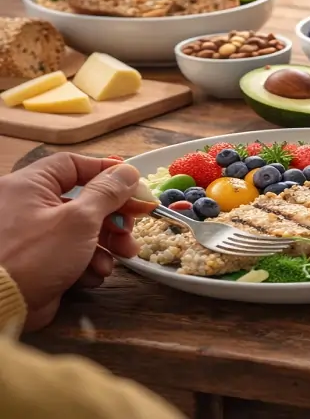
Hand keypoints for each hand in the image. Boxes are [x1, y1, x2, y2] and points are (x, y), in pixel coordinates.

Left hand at [0, 154, 154, 329]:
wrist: (0, 306)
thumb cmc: (35, 255)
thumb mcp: (79, 219)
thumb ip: (107, 192)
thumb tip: (128, 171)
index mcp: (29, 185)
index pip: (73, 165)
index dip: (107, 172)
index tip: (134, 185)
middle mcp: (26, 206)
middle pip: (82, 200)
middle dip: (114, 217)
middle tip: (133, 227)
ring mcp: (30, 235)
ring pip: (80, 229)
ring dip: (107, 243)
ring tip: (123, 256)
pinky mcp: (35, 261)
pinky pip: (68, 252)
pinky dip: (87, 261)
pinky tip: (95, 274)